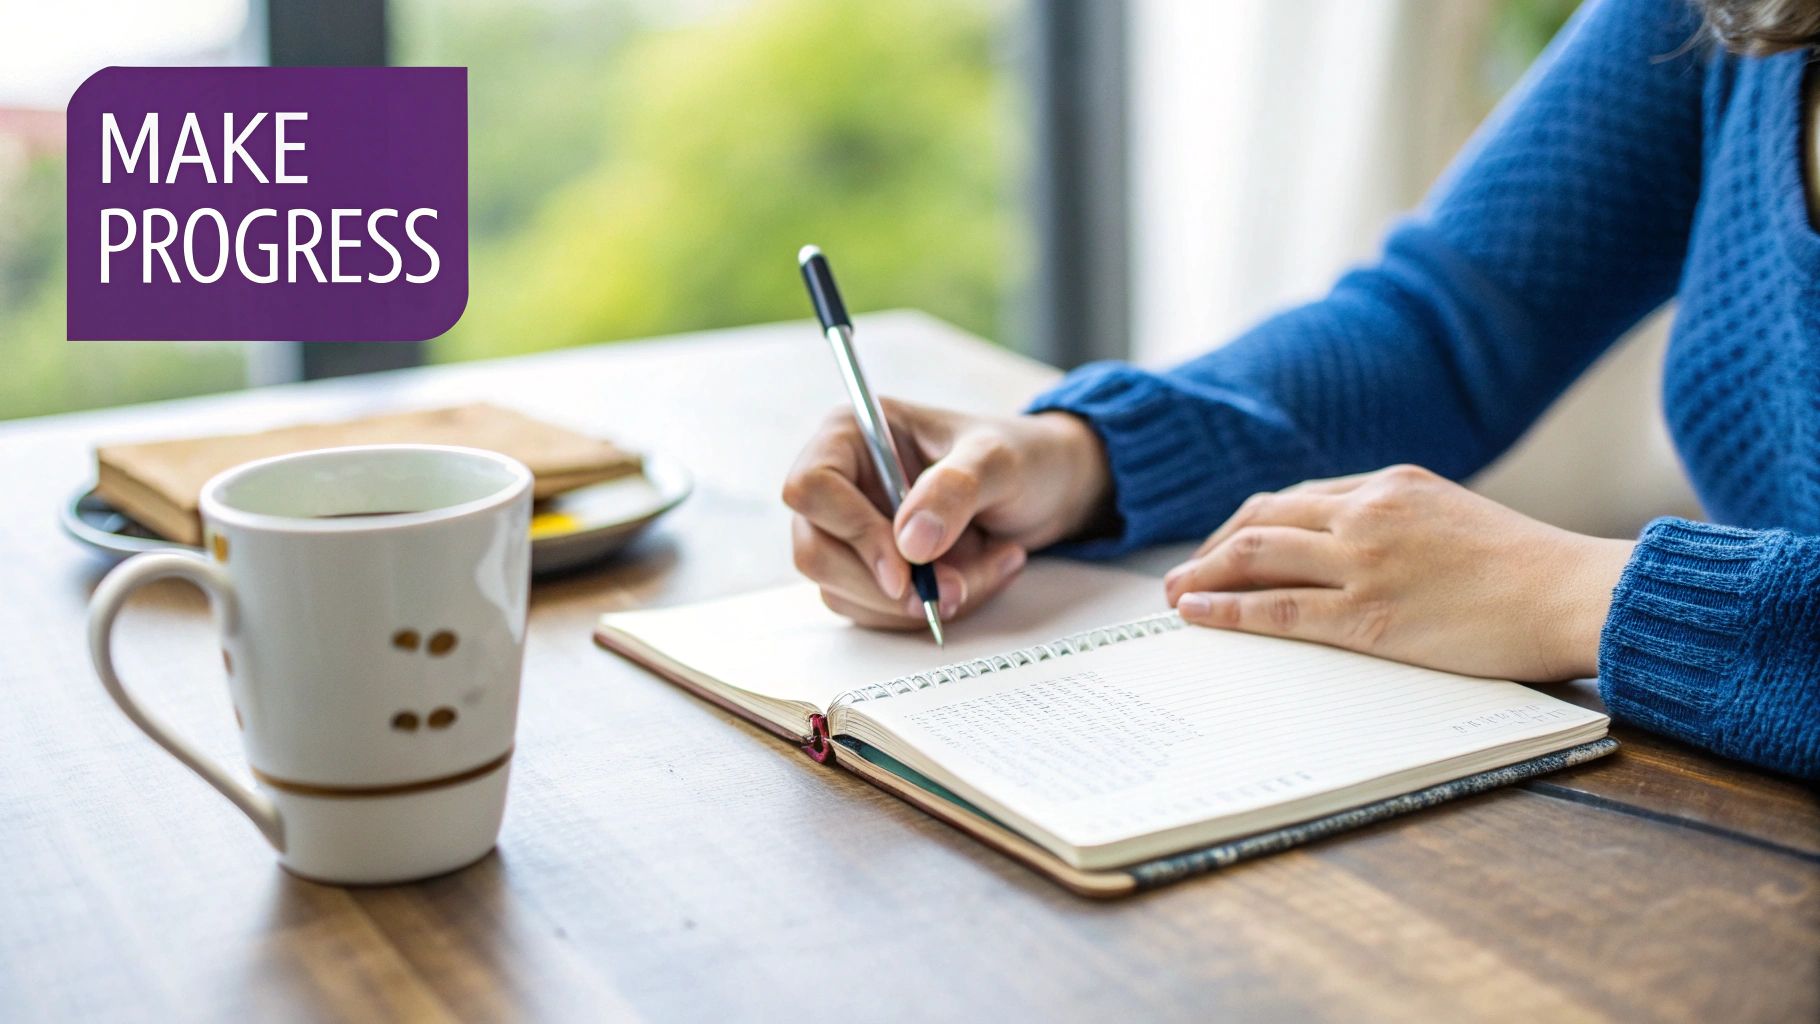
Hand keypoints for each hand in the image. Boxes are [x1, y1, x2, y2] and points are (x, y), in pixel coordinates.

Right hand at [783, 399, 1111, 628]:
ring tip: (988, 569)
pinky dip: (928, 610)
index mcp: (852, 435)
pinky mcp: (871, 570)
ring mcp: (852, 531)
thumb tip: (909, 543)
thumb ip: (955, 490)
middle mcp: (841, 483)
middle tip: (955, 590)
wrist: (1049, 489)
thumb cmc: (1022, 456)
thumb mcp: (998, 460)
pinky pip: (876, 610)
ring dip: (919, 601)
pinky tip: (978, 578)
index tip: (904, 571)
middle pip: (815, 553)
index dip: (851, 533)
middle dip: (887, 587)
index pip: (812, 488)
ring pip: (846, 592)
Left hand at [1163, 465, 1634, 680]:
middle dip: (1211, 547)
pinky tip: (1197, 615)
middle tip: (1180, 574)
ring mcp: (1365, 561)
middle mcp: (1368, 512)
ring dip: (1203, 575)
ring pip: (1256, 555)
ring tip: (1173, 596)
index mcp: (1389, 483)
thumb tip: (1352, 545)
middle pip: (1261, 518)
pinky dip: (1227, 610)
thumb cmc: (1527, 567)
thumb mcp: (1453, 515)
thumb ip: (1399, 520)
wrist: (1575, 592)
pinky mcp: (1370, 614)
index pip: (1294, 497)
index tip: (1222, 548)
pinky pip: (1278, 609)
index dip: (1246, 525)